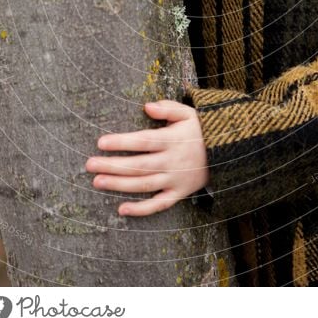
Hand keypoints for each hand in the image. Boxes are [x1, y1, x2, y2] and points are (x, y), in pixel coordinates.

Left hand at [85, 100, 209, 216]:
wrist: (228, 153)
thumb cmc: (202, 130)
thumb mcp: (189, 113)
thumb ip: (168, 108)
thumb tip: (147, 106)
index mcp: (172, 139)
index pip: (143, 141)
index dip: (122, 142)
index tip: (101, 142)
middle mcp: (172, 161)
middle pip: (138, 165)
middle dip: (112, 165)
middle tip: (89, 165)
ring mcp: (175, 180)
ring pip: (144, 185)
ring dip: (120, 185)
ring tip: (97, 182)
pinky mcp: (179, 193)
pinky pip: (159, 205)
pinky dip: (141, 210)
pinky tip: (122, 210)